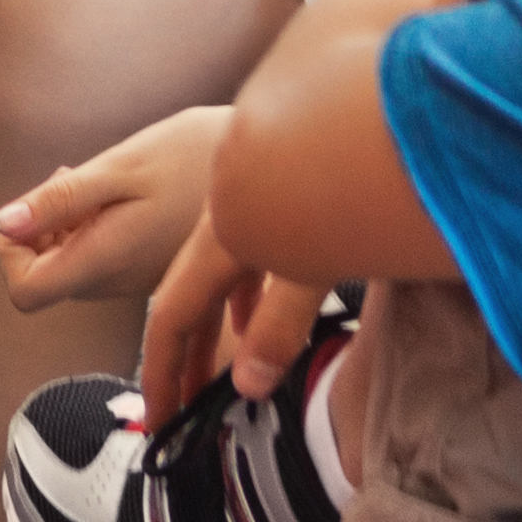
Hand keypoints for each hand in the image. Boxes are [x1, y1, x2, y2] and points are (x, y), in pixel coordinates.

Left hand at [0, 103, 229, 314]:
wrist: (267, 159)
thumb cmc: (193, 154)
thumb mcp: (120, 166)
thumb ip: (60, 201)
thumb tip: (3, 224)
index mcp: (105, 260)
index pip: (26, 294)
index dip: (13, 254)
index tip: (36, 213)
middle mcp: (121, 282)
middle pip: (50, 278)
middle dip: (43, 231)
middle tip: (73, 182)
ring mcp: (141, 280)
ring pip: (78, 267)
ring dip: (72, 226)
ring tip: (104, 185)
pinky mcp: (159, 268)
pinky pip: (108, 259)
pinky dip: (98, 228)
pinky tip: (124, 195)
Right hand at [139, 191, 330, 424]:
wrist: (366, 102)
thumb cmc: (342, 175)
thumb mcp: (315, 260)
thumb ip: (282, 324)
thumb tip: (246, 381)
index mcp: (223, 237)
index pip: (174, 315)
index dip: (162, 371)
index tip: (156, 419)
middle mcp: (229, 222)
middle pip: (190, 300)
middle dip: (181, 360)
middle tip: (179, 410)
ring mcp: (255, 209)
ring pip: (222, 283)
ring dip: (217, 333)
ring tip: (219, 375)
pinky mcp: (286, 201)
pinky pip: (253, 264)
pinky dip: (250, 301)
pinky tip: (265, 317)